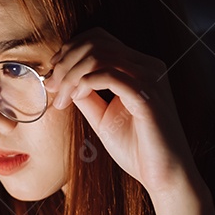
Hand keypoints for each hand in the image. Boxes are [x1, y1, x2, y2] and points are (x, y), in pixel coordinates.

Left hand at [43, 27, 200, 198]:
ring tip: (61, 97)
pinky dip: (84, 83)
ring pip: (99, 55)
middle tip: (51, 87)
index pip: (100, 38)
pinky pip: (109, 75)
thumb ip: (87, 96)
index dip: (70, 49)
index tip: (53, 74)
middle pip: (96, 42)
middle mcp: (147, 66)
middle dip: (65, 63)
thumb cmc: (137, 149)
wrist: (163, 176)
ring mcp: (150, 79)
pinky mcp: (147, 96)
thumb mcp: (103, 117)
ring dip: (71, 74)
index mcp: (139, 67)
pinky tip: (75, 98)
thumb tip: (64, 81)